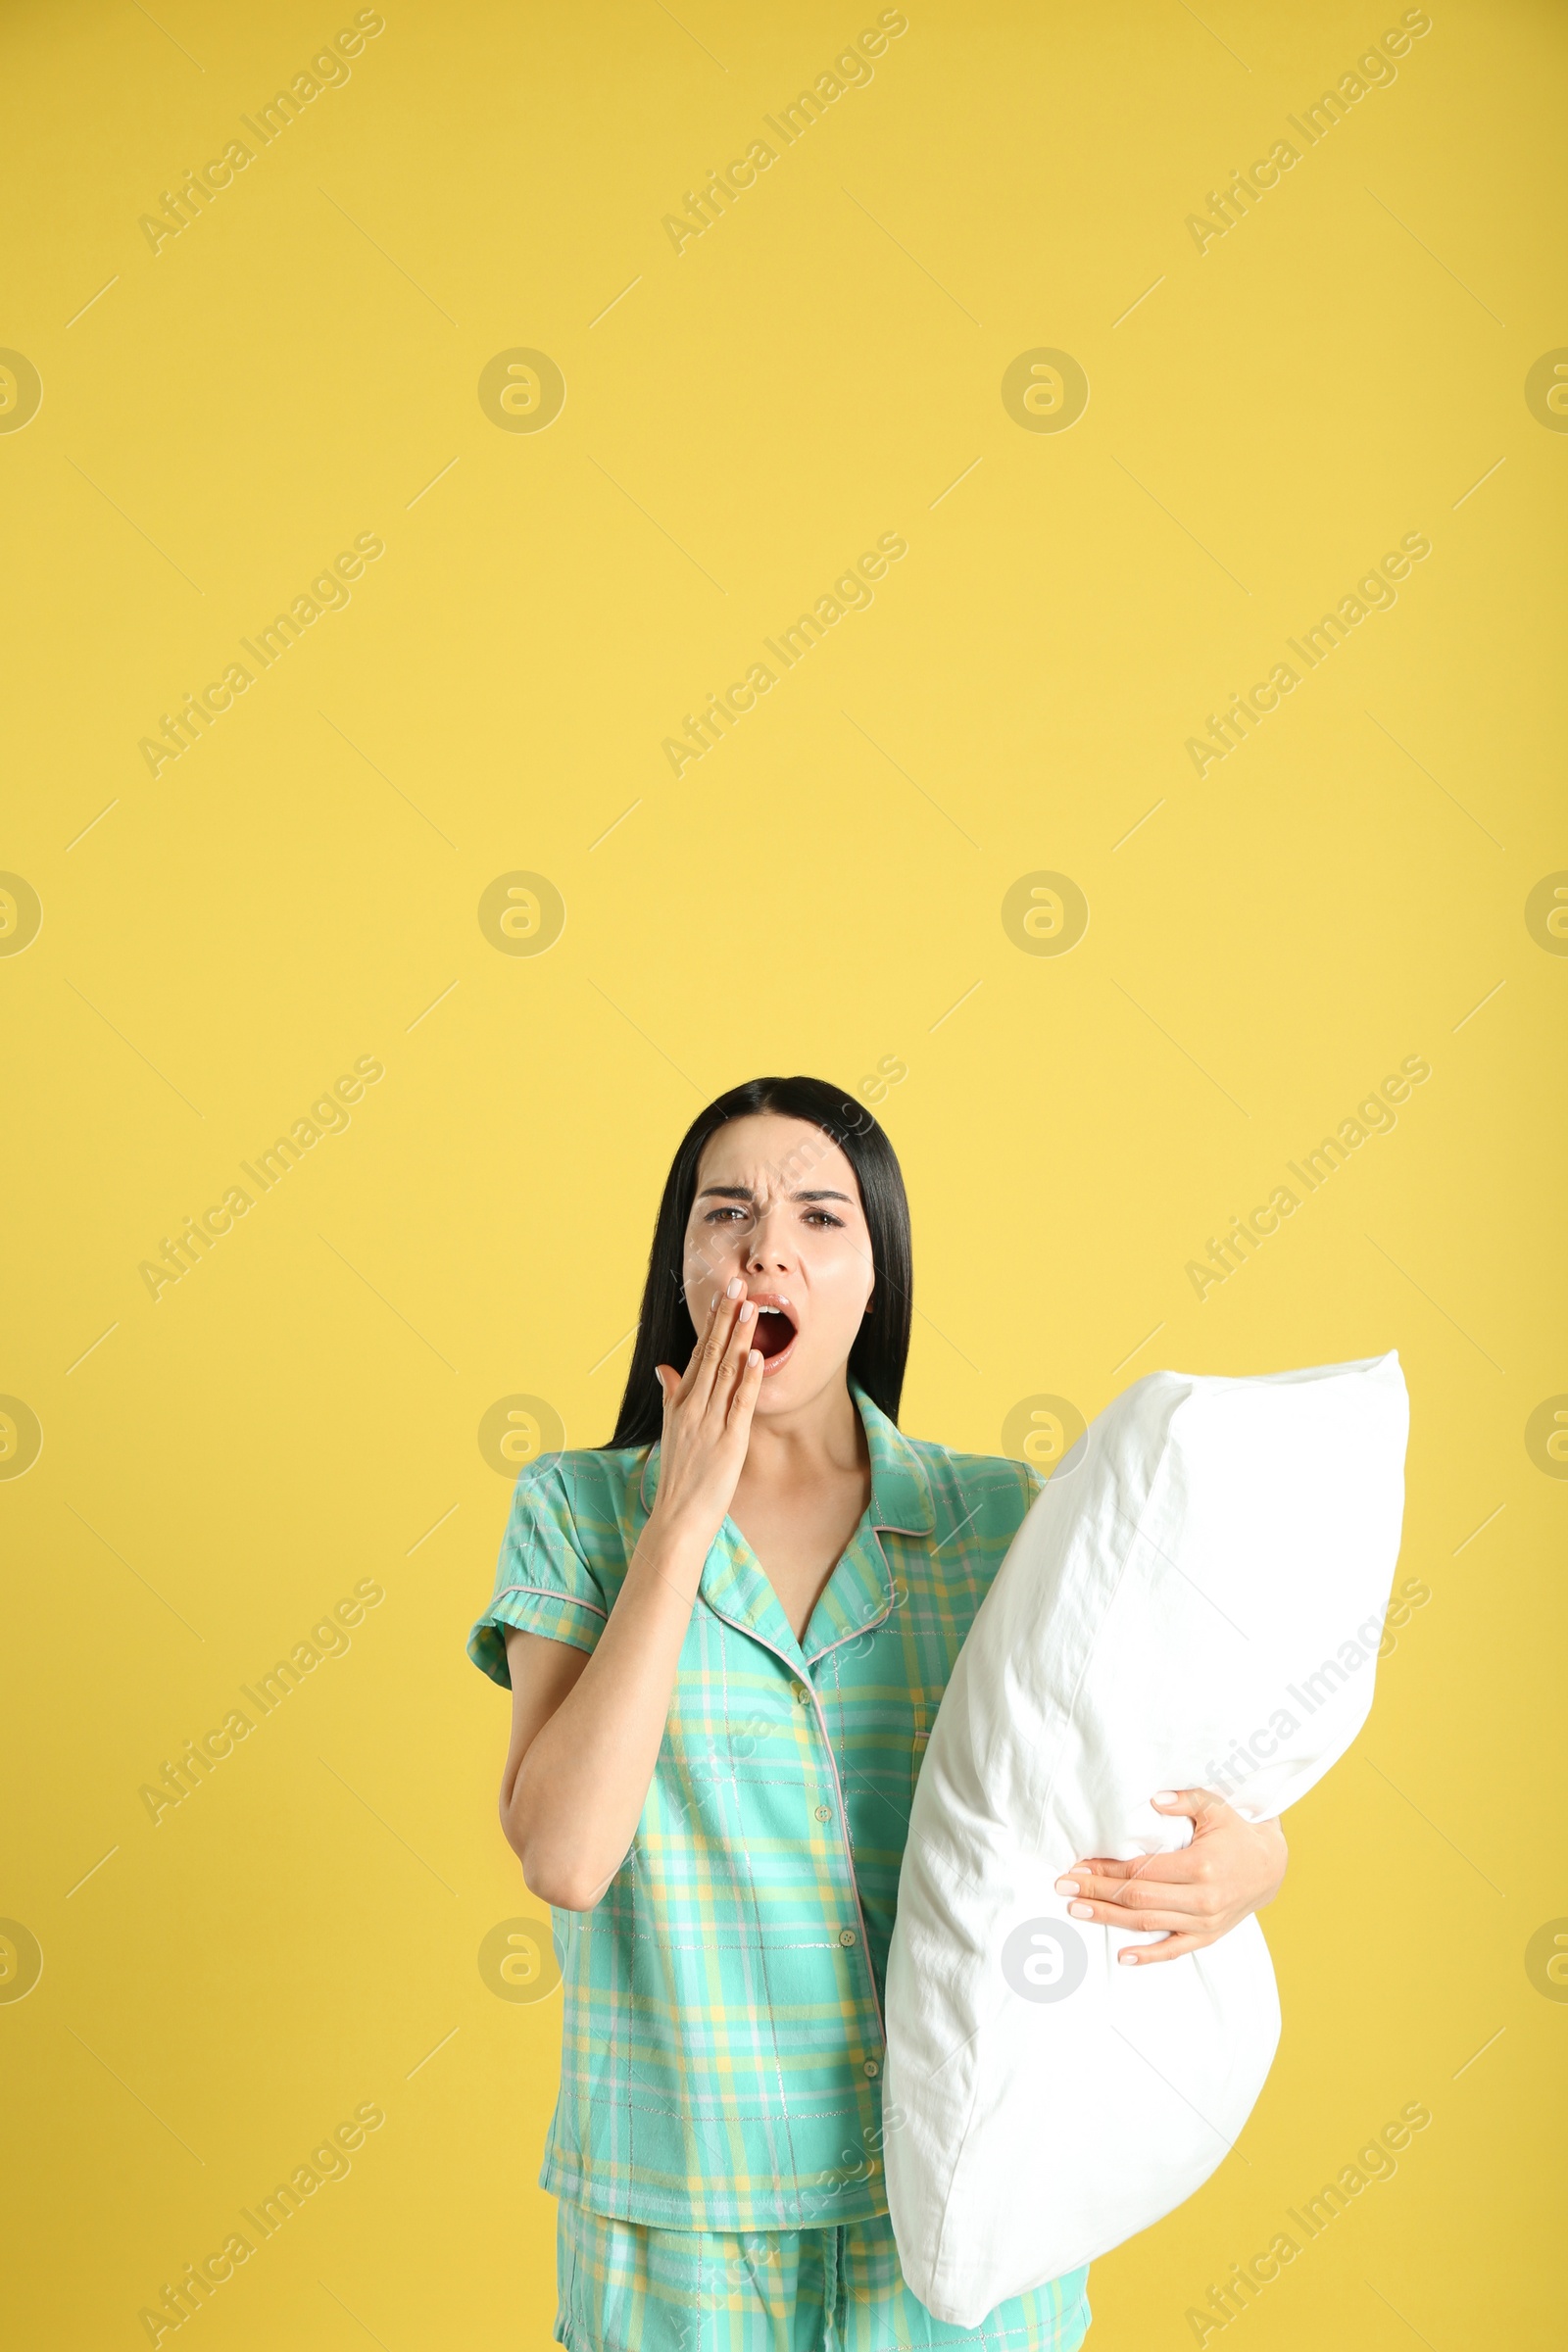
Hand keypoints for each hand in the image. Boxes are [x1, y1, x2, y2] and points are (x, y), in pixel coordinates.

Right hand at [646, 1278, 764, 1550]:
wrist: (677, 1517)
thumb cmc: (679, 1475)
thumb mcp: (670, 1429)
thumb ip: (671, 1395)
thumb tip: (664, 1367)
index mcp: (680, 1403)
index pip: (698, 1353)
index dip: (713, 1322)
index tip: (724, 1295)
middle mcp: (693, 1407)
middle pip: (712, 1354)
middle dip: (726, 1318)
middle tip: (738, 1285)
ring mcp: (710, 1423)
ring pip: (726, 1372)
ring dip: (739, 1338)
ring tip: (751, 1308)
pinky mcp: (729, 1442)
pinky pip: (739, 1405)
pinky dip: (747, 1379)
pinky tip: (756, 1357)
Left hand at [1054, 1787, 1287, 1965]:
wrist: (1271, 1866)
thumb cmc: (1238, 1832)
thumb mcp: (1217, 1807)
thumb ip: (1185, 1799)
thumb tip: (1154, 1800)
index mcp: (1200, 1866)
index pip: (1141, 1871)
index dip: (1107, 1869)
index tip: (1079, 1865)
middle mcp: (1202, 1899)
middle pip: (1137, 1898)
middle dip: (1097, 1892)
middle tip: (1063, 1887)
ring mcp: (1205, 1922)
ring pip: (1148, 1924)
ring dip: (1109, 1918)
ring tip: (1076, 1909)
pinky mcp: (1208, 1936)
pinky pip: (1174, 1950)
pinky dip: (1148, 1956)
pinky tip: (1122, 1957)